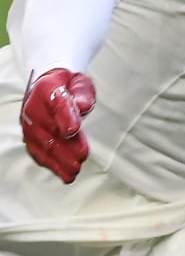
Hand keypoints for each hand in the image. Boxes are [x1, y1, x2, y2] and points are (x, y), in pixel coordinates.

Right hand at [20, 68, 96, 183]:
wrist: (49, 86)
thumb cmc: (67, 85)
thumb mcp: (80, 82)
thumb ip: (83, 94)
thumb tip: (83, 106)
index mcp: (47, 88)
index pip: (57, 103)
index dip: (65, 117)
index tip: (73, 129)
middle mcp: (33, 108)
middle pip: (49, 129)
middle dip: (65, 146)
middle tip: (81, 156)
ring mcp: (29, 124)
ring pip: (43, 145)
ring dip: (59, 160)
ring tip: (74, 170)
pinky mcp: (30, 137)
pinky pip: (38, 152)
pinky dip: (51, 164)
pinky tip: (63, 172)